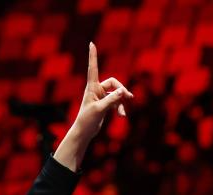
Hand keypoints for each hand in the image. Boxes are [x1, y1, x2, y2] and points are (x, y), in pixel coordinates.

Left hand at [55, 42, 133, 171]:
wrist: (84, 132)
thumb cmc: (87, 120)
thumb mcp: (100, 109)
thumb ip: (112, 99)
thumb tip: (123, 91)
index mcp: (91, 88)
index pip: (93, 68)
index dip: (93, 56)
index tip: (91, 43)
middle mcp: (96, 90)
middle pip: (114, 83)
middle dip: (122, 90)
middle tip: (128, 97)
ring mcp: (101, 97)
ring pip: (117, 94)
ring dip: (121, 102)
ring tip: (123, 114)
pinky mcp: (105, 104)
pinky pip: (117, 102)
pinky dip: (120, 108)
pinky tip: (121, 116)